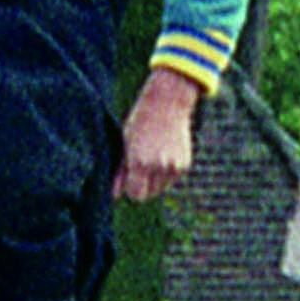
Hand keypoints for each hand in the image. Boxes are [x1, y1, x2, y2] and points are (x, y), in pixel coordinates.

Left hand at [114, 69, 201, 201]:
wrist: (167, 104)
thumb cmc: (140, 123)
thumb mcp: (126, 145)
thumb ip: (121, 172)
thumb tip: (115, 196)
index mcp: (140, 163)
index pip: (136, 195)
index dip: (131, 189)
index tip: (128, 179)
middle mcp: (159, 168)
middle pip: (149, 195)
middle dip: (143, 186)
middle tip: (140, 166)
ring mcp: (174, 167)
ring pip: (161, 188)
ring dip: (155, 180)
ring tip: (152, 157)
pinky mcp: (184, 165)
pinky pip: (171, 180)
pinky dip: (166, 173)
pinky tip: (163, 153)